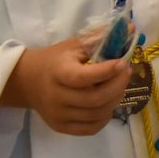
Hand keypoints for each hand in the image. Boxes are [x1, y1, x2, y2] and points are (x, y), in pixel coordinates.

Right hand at [0, 33, 131, 135]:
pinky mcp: (61, 126)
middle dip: (117, 86)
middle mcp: (56, 96)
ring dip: (115, 100)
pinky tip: (108, 103)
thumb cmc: (55, 59)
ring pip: (96, 114)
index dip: (106, 72)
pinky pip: (91, 128)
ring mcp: (58, 114)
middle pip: (94, 99)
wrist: (27, 81)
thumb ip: (100, 38)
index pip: (82, 77)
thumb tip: (130, 29)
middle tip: (126, 73)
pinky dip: (105, 117)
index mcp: (58, 72)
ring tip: (119, 87)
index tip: (122, 62)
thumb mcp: (73, 45)